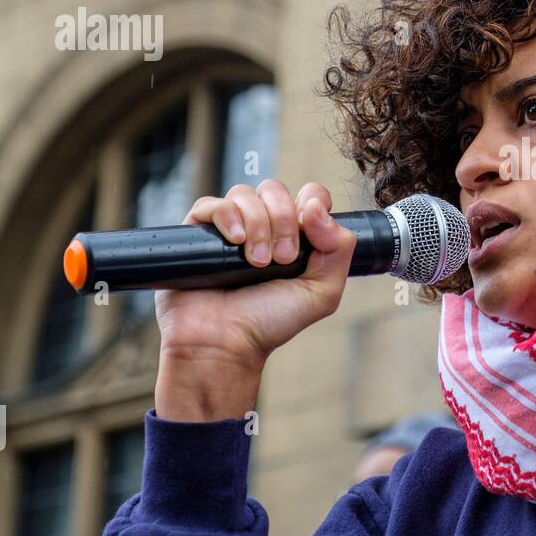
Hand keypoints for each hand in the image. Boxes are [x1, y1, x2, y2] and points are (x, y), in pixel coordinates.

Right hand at [153, 179, 356, 421]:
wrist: (224, 344)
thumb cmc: (270, 322)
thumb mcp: (321, 292)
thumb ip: (339, 249)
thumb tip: (318, 207)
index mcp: (295, 236)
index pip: (308, 195)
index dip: (312, 201)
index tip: (310, 227)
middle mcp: (263, 227)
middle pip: (276, 191)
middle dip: (284, 220)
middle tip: (282, 259)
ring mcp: (229, 228)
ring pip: (245, 194)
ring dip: (258, 224)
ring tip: (256, 263)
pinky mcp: (197, 233)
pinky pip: (211, 203)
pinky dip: (227, 216)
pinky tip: (235, 242)